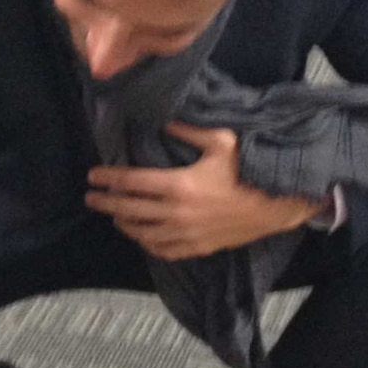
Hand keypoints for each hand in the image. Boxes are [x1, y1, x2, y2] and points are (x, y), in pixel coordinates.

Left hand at [85, 122, 324, 260]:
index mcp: (178, 185)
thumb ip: (188, 130)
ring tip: (114, 215)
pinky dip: (146, 243)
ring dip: (123, 224)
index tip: (93, 176)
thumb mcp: (221, 140)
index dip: (108, 179)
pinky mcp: (195, 248)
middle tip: (91, 198)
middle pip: (129, 210)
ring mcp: (184, 235)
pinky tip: (141, 236)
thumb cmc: (249, 169)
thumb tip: (162, 117)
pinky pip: (162, 250)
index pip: (131, 183)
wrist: (276, 204)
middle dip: (106, 203)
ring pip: (141, 234)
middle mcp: (175, 214)